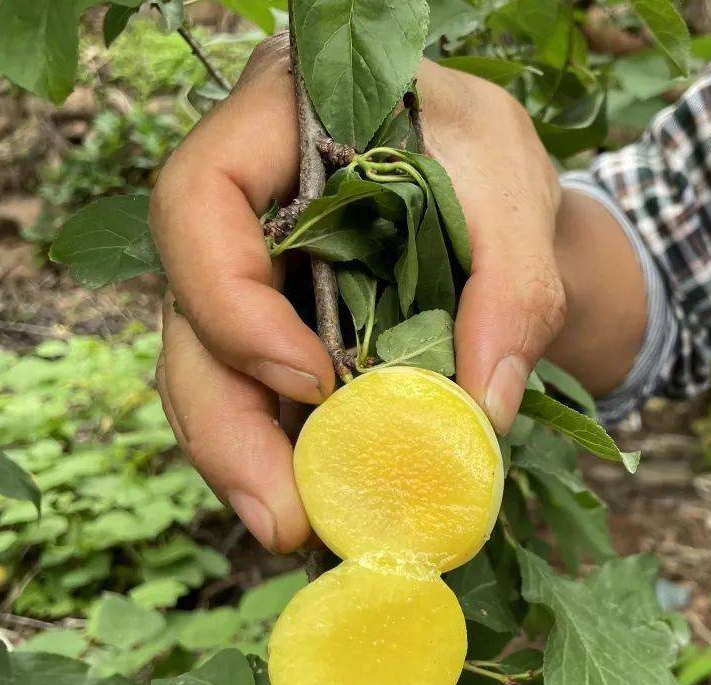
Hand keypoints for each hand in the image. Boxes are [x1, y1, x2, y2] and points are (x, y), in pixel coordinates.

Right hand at [151, 40, 577, 551]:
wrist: (491, 191)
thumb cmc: (489, 162)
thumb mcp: (519, 197)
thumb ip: (513, 289)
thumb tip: (484, 411)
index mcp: (278, 124)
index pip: (199, 202)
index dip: (233, 302)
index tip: (313, 382)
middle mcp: (240, 204)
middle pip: (190, 312)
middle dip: (228, 423)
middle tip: (284, 517)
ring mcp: (250, 275)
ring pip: (210, 370)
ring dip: (246, 459)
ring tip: (299, 533)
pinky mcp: (275, 330)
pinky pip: (257, 397)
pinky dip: (285, 455)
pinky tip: (318, 507)